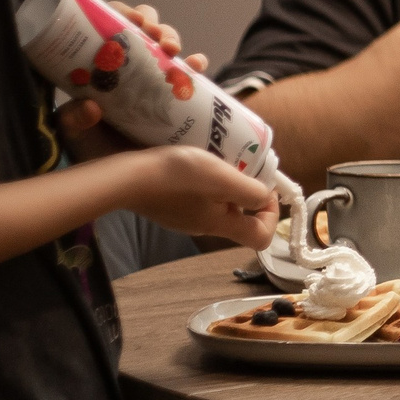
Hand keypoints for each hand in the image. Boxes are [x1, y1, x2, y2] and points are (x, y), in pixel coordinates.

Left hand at [56, 0, 210, 159]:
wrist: (126, 184)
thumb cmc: (94, 154)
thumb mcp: (75, 136)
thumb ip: (73, 121)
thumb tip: (91, 107)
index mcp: (101, 67)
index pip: (110, 27)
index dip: (122, 14)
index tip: (130, 23)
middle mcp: (130, 68)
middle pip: (143, 29)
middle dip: (152, 24)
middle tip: (152, 35)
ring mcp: (156, 81)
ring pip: (168, 45)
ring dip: (172, 38)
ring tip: (172, 50)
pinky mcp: (179, 97)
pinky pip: (191, 74)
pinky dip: (196, 65)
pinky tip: (197, 66)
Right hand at [116, 147, 278, 251]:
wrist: (127, 178)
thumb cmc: (178, 177)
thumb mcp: (222, 178)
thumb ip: (249, 191)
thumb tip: (266, 198)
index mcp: (220, 225)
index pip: (261, 238)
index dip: (272, 216)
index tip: (266, 190)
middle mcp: (205, 227)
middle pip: (240, 219)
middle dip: (248, 194)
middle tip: (242, 166)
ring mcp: (185, 217)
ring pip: (219, 205)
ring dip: (226, 185)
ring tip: (220, 160)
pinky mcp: (170, 205)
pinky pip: (199, 198)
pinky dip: (206, 183)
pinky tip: (197, 164)